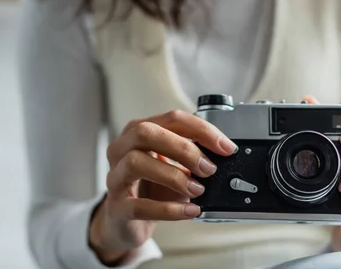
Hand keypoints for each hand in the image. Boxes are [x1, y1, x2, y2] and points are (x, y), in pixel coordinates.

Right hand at [88, 110, 236, 264]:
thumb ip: (192, 156)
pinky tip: (190, 211)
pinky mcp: (117, 207)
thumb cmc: (151, 188)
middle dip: (183, 148)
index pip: (171, 119)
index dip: (201, 130)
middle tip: (208, 168)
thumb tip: (223, 155)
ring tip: (197, 190)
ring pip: (136, 162)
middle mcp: (121, 149)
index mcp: (138, 132)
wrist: (126, 221)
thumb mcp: (173, 166)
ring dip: (173, 176)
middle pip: (146, 133)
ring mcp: (115, 177)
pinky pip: (140, 205)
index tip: (225, 147)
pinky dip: (169, 209)